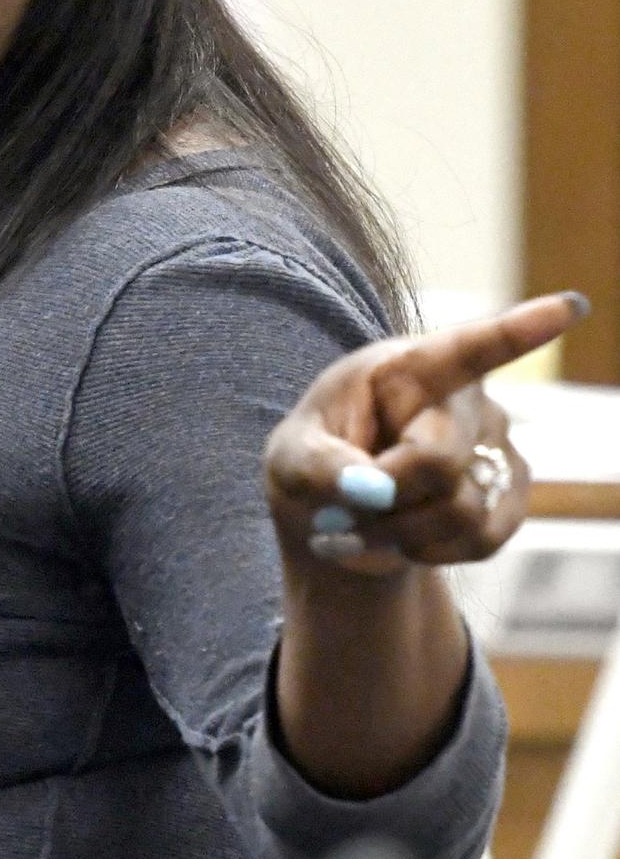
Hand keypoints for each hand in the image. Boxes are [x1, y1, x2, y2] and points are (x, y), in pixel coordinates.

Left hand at [264, 291, 589, 575]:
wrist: (337, 515)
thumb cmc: (314, 464)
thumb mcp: (290, 460)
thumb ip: (320, 469)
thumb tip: (371, 490)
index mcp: (406, 368)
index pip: (466, 348)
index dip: (520, 329)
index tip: (568, 307)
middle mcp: (462, 398)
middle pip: (436, 461)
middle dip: (383, 499)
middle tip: (342, 510)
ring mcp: (494, 443)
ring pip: (462, 509)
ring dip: (402, 533)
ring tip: (367, 524)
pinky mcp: (508, 490)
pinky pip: (483, 539)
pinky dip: (431, 551)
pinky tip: (404, 537)